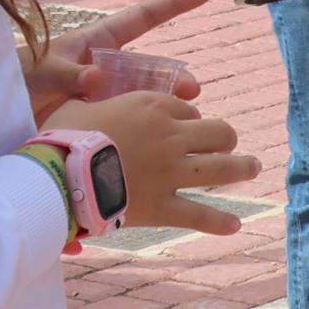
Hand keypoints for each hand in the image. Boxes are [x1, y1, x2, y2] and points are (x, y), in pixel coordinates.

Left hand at [27, 0, 209, 118]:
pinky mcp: (96, 118)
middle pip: (149, 67)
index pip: (142, 18)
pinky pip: (127, 118)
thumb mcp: (38, 70)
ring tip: (182, 119)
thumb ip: (66, 72)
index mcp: (94, 43)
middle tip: (191, 92)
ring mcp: (102, 94)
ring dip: (163, 105)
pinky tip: (157, 137)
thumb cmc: (14, 80)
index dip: (174, 3)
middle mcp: (104, 67)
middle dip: (174, 77)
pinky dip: (144, 125)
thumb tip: (95, 77)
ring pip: (142, 96)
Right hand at [52, 87, 258, 235]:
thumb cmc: (59, 137)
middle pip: (218, 132)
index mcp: (152, 107)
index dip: (188, 119)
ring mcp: (169, 172)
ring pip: (220, 168)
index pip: (187, 109)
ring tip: (253, 167)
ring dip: (241, 167)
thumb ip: (93, 98)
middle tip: (227, 145)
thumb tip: (88, 82)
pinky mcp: (160, 205)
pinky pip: (197, 213)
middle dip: (225, 138)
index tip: (182, 127)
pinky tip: (235, 225)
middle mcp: (169, 136)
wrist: (55, 176)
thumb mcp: (78, 105)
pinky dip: (218, 221)